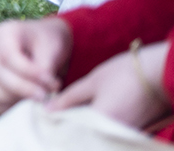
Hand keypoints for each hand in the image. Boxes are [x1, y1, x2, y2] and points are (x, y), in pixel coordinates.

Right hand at [0, 16, 72, 107]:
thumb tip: (42, 93)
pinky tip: (26, 105)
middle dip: (22, 88)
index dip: (29, 72)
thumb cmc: (48, 43)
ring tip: (33, 101)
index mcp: (4, 32)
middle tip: (45, 97)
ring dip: (9, 98)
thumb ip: (46, 68)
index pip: (8, 55)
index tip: (52, 83)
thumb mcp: (53, 49)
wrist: (44, 45)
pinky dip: (5, 105)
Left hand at [51, 40, 169, 128]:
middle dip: (73, 125)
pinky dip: (100, 125)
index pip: (72, 131)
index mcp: (101, 124)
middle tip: (62, 110)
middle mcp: (114, 135)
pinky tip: (94, 111)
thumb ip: (68, 98)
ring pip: (98, 134)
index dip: (59, 122)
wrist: (160, 72)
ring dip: (86, 125)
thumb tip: (48, 110)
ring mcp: (126, 135)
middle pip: (85, 135)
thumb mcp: (92, 83)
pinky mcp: (134, 133)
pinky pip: (110, 133)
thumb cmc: (125, 73)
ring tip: (77, 109)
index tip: (48, 113)